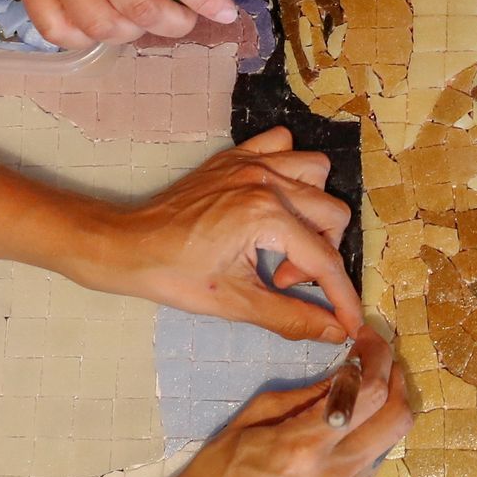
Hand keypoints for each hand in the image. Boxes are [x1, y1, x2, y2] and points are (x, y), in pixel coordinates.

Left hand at [70, 126, 361, 342]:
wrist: (126, 247)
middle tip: (282, 278)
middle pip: (332, 213)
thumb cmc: (173, 276)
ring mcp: (251, 162)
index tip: (350, 322)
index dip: (341, 296)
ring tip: (283, 239)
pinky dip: (290, 170)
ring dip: (313, 209)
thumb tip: (335, 331)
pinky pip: (284, 145)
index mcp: (264, 215)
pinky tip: (273, 200)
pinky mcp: (236, 156)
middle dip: (319, 255)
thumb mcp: (234, 303)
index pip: (323, 259)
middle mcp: (264, 180)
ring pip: (316, 172)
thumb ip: (291, 316)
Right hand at [99, 328, 412, 476]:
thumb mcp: (253, 419)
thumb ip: (305, 395)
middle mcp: (332, 474)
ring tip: (365, 386)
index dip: (377, 356)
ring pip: (391, 439)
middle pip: (398, 417)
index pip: (368, 393)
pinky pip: (373, 460)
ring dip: (386, 407)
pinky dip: (370, 434)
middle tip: (378, 359)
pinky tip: (347, 424)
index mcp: (303, 447)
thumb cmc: (217, 473)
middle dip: (396, 378)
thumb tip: (345, 372)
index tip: (366, 339)